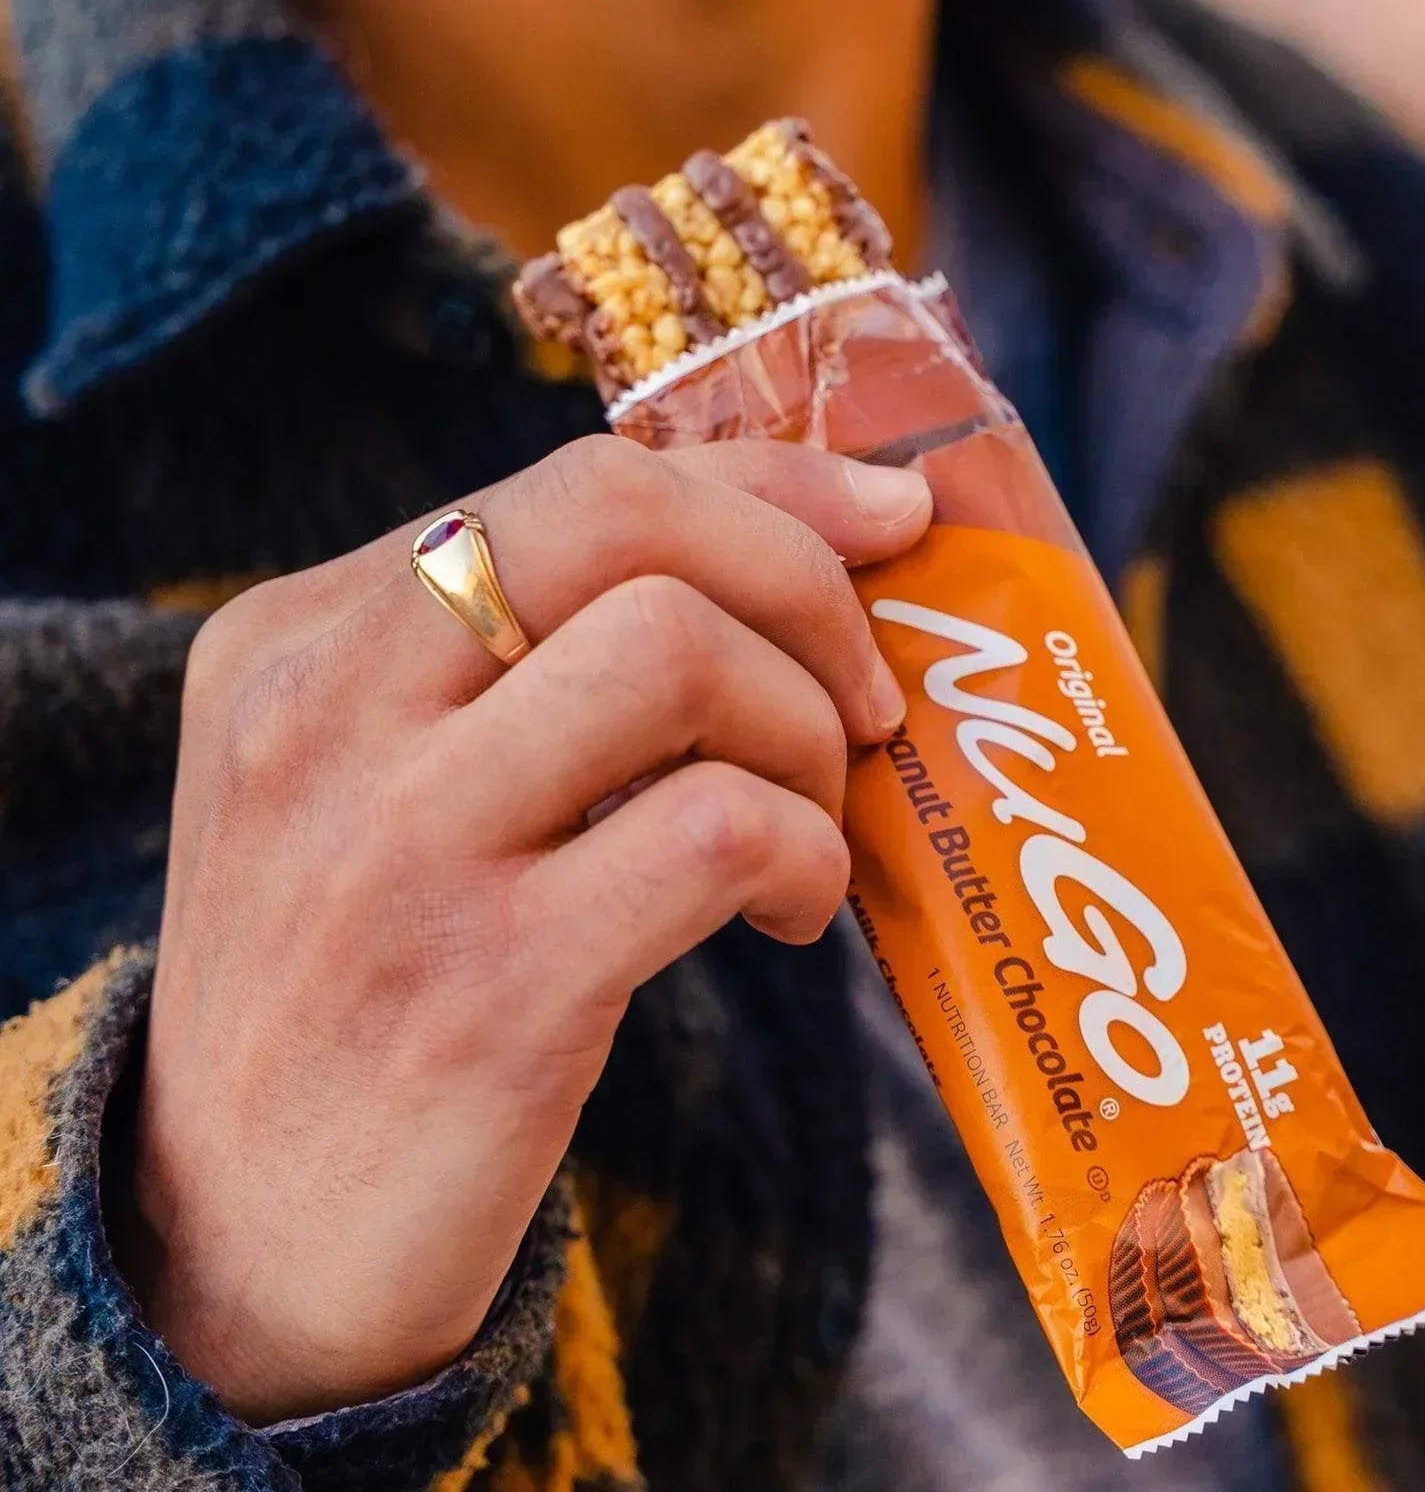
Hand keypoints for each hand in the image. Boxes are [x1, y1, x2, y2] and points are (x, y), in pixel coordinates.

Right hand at [114, 436, 930, 1422]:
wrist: (242, 1240)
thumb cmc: (364, 977)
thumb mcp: (384, 780)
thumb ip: (524, 660)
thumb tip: (793, 554)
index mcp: (299, 635)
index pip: (578, 478)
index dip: (770, 485)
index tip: (888, 516)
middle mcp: (324, 708)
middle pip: (620, 511)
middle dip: (800, 574)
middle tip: (863, 690)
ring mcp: (397, 844)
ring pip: (678, 651)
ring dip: (805, 731)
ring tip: (809, 823)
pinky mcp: (484, 988)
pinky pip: (718, 831)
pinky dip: (806, 855)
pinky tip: (793, 913)